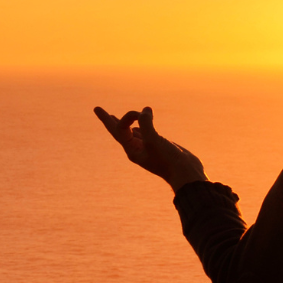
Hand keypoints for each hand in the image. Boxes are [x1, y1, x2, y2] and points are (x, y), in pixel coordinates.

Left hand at [93, 105, 207, 191]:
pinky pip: (145, 133)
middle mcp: (137, 148)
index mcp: (132, 150)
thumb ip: (147, 125)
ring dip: (124, 122)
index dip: (126, 117)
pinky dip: (140, 125)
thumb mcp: (155, 141)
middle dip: (108, 119)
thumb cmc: (169, 160)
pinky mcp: (158, 145)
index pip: (120, 128)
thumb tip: (145, 111)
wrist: (186, 174)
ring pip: (131, 131)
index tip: (141, 114)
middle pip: (118, 131)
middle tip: (97, 109)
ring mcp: (147, 147)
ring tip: (113, 117)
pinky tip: (138, 125)